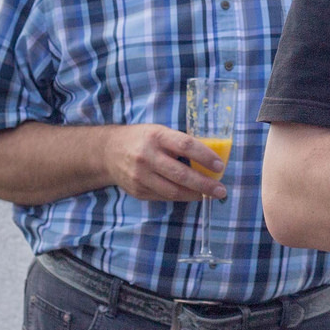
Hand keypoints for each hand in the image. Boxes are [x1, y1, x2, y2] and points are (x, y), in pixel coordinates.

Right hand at [99, 124, 229, 203]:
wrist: (108, 151)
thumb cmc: (142, 139)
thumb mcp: (159, 131)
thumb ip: (179, 143)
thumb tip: (208, 159)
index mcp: (156, 136)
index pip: (185, 145)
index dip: (205, 156)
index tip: (219, 166)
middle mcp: (147, 156)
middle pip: (181, 174)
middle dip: (204, 184)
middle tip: (221, 190)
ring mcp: (140, 176)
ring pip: (173, 190)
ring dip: (195, 195)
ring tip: (209, 195)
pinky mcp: (137, 190)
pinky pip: (164, 197)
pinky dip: (180, 197)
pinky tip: (191, 195)